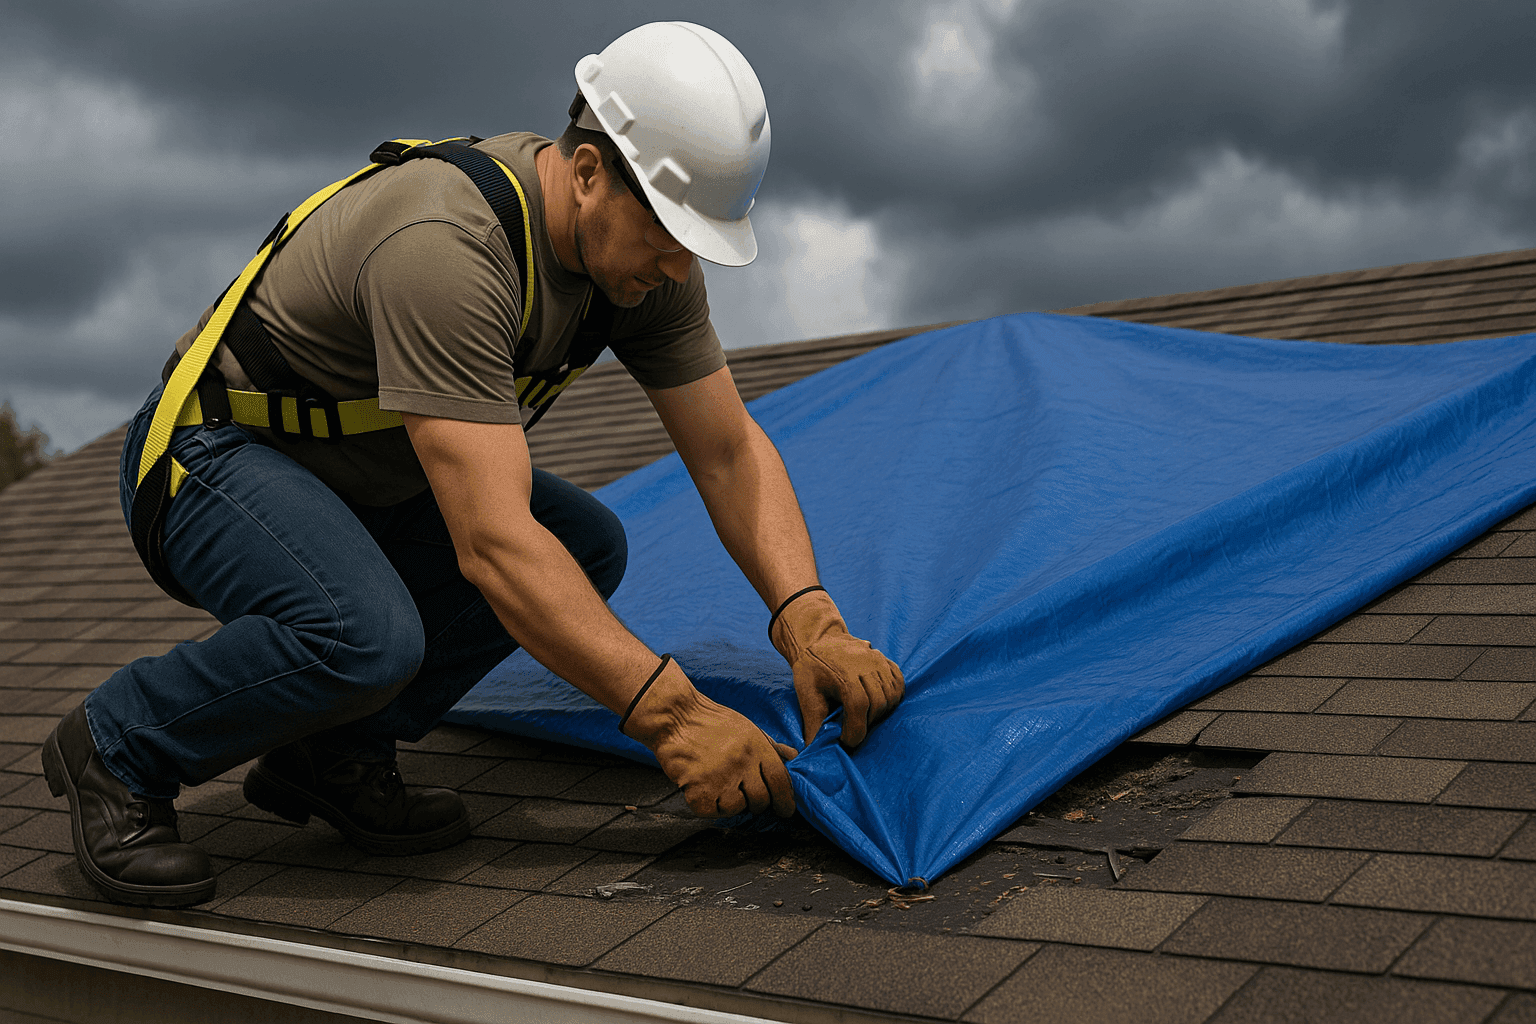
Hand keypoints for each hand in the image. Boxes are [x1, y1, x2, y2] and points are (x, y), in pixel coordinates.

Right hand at [621, 657, 796, 817]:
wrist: (675, 717)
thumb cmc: (712, 722)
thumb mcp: (748, 727)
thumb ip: (771, 746)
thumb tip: (794, 757)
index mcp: (756, 747)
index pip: (780, 781)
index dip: (786, 800)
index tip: (785, 810)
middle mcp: (741, 763)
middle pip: (761, 800)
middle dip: (758, 804)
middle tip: (747, 796)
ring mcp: (719, 778)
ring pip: (737, 808)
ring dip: (732, 804)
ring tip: (722, 787)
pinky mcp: (698, 790)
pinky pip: (712, 811)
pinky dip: (710, 806)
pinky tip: (705, 790)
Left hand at [770, 589, 903, 747]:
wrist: (819, 640)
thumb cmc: (811, 668)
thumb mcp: (807, 694)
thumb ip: (813, 723)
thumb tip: (814, 751)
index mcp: (844, 674)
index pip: (858, 708)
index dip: (855, 730)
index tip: (847, 741)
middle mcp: (866, 665)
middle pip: (878, 703)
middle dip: (867, 723)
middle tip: (854, 729)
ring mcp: (879, 661)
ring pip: (891, 696)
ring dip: (880, 712)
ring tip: (864, 717)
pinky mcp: (886, 660)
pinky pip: (899, 683)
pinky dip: (893, 697)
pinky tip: (879, 703)